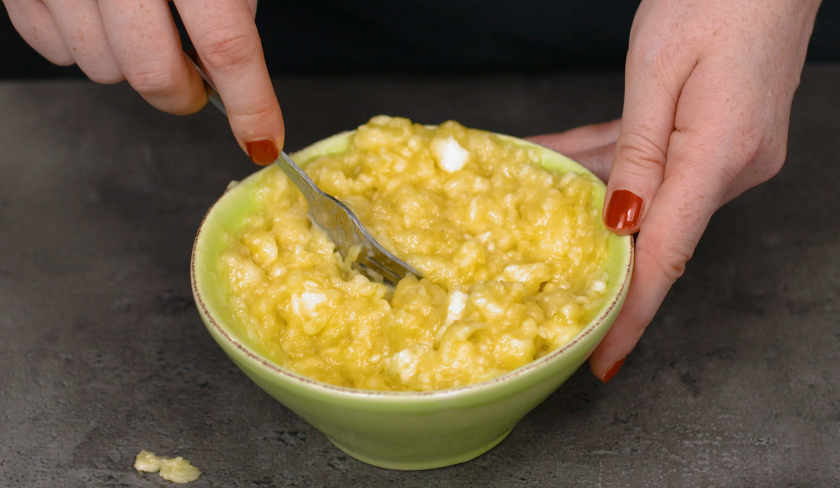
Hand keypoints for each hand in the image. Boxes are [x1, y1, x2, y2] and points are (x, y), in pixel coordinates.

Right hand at [3, 0, 283, 163]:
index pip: (226, 43)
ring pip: (102, 68)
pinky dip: (84, 47)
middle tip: (199, 86)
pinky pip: (53, 49)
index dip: (251, 103)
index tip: (262, 139)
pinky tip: (102, 16)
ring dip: (133, 68)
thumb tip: (228, 66)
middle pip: (151, 71)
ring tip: (145, 29)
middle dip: (183, 94)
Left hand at [529, 0, 821, 381]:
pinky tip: (567, 159)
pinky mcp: (724, 138)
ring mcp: (733, 155)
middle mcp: (734, 168)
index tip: (602, 361)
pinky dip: (616, 165)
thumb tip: (620, 226)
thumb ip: (635, 153)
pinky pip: (660, 163)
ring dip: (593, 196)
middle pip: (654, 231)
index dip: (631, 315)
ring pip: (649, 193)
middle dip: (593, 248)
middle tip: (539, 266)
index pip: (666, 258)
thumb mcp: (656, 73)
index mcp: (718, 156)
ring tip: (532, 191)